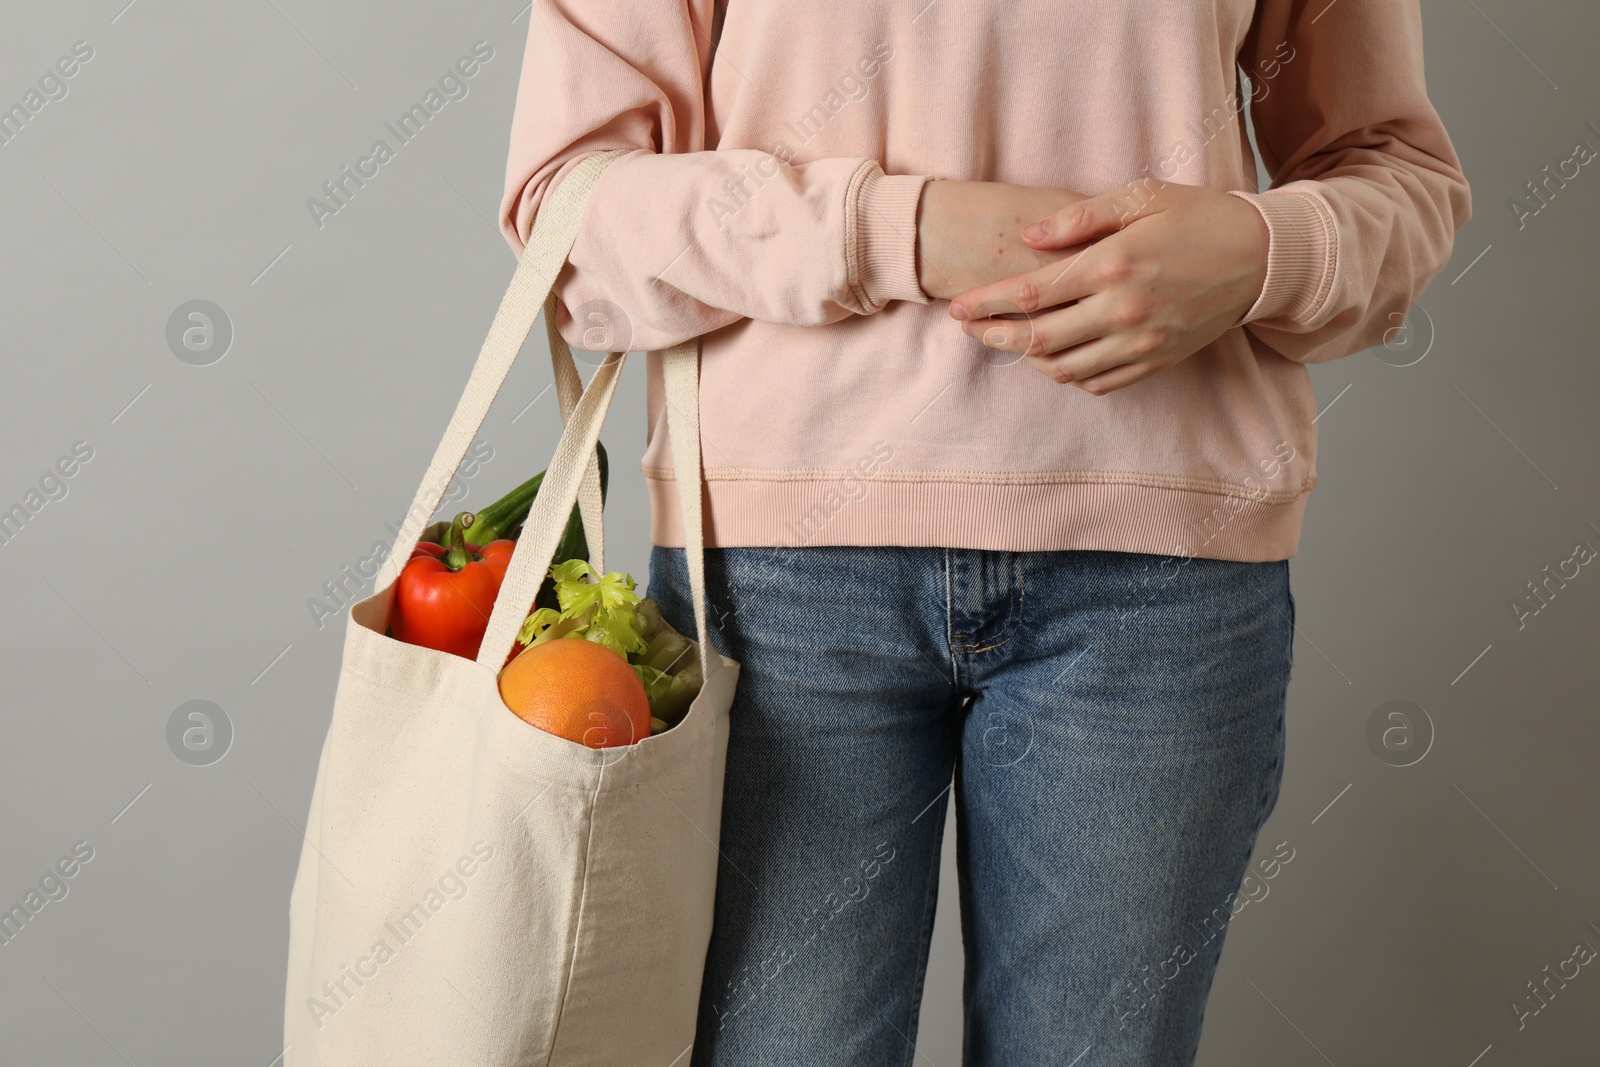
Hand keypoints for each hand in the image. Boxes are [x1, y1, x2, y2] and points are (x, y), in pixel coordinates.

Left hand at [947, 179, 1269, 394]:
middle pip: (1038, 340)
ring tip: (1007, 341)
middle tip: (968, 328)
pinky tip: (1052, 357)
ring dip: (1026, 360)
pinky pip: (1097, 382)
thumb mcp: (1141, 197)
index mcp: (1114, 265)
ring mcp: (1140, 342)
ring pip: (1063, 369)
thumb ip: (1079, 217)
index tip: (958, 307)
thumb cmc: (1198, 217)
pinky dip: (1066, 375)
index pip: (1031, 294)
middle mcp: (1123, 311)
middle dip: (993, 337)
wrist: (1262, 258)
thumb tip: (1026, 237)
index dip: (986, 304)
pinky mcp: (1155, 361)